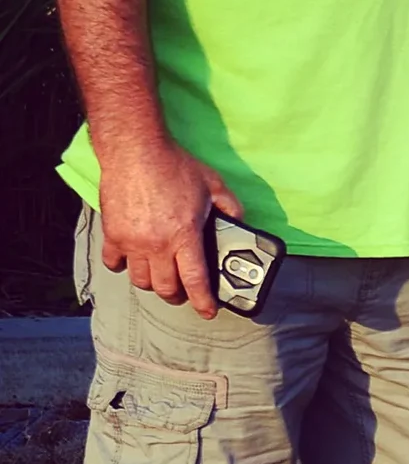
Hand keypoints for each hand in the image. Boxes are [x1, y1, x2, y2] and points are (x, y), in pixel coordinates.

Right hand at [96, 141, 241, 316]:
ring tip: (160, 277)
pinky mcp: (112, 234)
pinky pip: (113, 262)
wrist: (135, 151)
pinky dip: (122, 267)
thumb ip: (230, 207)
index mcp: (184, 236)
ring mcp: (131, 242)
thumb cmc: (174, 166)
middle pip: (165, 287)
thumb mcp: (213, 185)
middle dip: (177, 296)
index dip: (203, 301)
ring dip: (152, 283)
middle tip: (184, 293)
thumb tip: (240, 221)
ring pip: (139, 280)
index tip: (208, 311)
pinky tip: (131, 261)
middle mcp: (156, 245)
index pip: (195, 280)